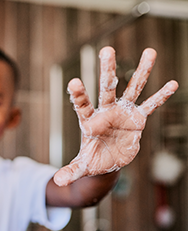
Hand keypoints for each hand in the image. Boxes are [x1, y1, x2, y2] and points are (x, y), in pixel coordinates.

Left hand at [54, 46, 177, 185]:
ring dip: (141, 72)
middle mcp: (106, 112)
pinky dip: (160, 97)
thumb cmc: (91, 161)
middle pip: (107, 88)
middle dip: (107, 70)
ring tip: (150, 51)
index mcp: (89, 121)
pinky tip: (172, 84)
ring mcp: (123, 114)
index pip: (82, 106)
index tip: (74, 82)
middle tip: (107, 49)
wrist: (106, 162)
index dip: (79, 95)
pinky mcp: (137, 121)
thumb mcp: (81, 167)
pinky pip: (150, 107)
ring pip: (132, 89)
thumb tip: (58, 182)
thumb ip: (71, 171)